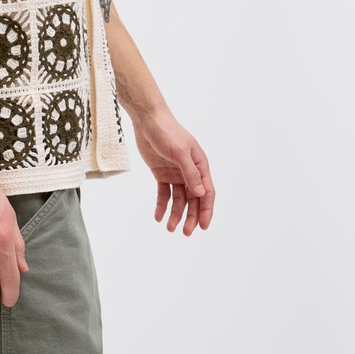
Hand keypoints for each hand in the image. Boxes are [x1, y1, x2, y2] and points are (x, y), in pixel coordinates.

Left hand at [131, 107, 214, 234]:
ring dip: (176, 214)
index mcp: (200, 165)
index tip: (203, 226)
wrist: (147, 121)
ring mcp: (176, 173)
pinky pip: (164, 193)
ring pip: (179, 199)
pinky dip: (162, 205)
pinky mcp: (162, 174)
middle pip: (194, 199)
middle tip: (185, 232)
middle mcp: (190, 171)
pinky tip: (158, 217)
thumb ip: (190, 173)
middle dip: (191, 216)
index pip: (207, 192)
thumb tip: (201, 194)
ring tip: (170, 228)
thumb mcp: (180, 153)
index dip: (206, 210)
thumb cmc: (167, 132)